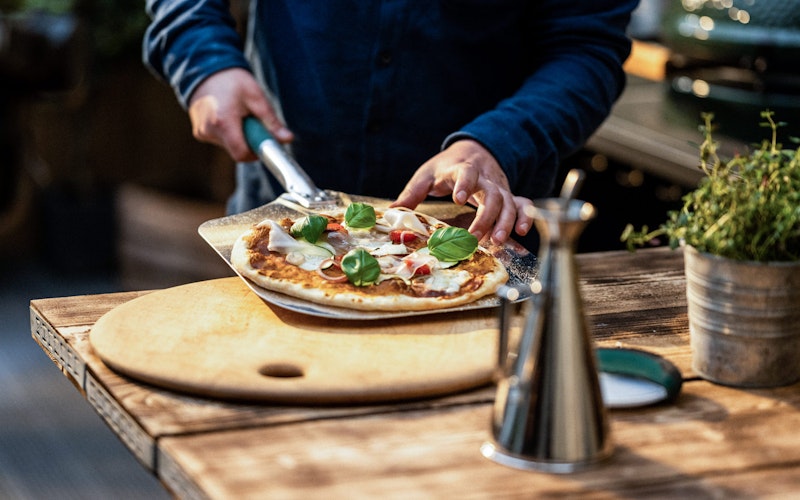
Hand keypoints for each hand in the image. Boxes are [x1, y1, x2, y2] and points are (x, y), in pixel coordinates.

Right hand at [187, 67, 293, 160]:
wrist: (205, 68)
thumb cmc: (232, 80)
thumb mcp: (256, 97)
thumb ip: (271, 121)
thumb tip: (287, 139)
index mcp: (223, 122)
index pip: (242, 154)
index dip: (256, 152)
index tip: (263, 141)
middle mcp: (208, 130)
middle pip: (236, 150)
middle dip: (249, 141)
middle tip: (252, 121)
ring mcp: (202, 132)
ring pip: (229, 146)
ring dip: (239, 136)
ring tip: (238, 114)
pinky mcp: (199, 132)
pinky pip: (220, 140)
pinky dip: (229, 132)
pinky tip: (228, 115)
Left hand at [391, 139, 533, 244]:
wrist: (473, 150)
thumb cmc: (446, 166)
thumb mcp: (426, 175)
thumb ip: (411, 193)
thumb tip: (391, 211)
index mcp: (462, 169)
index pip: (466, 173)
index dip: (464, 184)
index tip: (458, 198)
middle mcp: (485, 178)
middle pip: (492, 194)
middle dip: (486, 216)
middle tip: (475, 236)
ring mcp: (499, 187)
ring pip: (509, 202)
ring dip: (505, 222)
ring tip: (497, 241)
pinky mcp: (508, 195)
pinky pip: (522, 204)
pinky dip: (525, 216)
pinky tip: (521, 233)